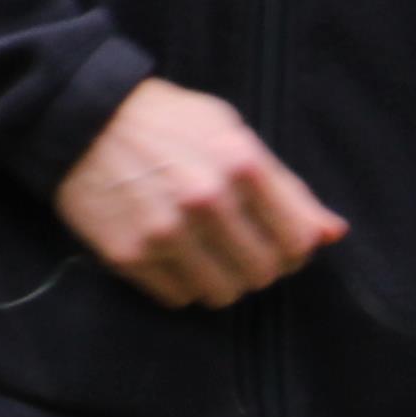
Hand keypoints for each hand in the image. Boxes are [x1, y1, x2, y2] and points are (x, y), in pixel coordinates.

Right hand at [52, 77, 345, 311]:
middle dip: (257, 265)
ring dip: (219, 279)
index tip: (276, 240)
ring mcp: (165, 233)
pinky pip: (177, 297)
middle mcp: (206, 201)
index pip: (297, 242)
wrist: (83, 118)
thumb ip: (286, 187)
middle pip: (262, 274)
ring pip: (222, 294)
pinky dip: (181, 283)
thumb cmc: (167, 121)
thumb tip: (332, 234)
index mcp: (240, 164)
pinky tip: (171, 252)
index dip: (293, 248)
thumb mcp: (231, 133)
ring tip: (203, 250)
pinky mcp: (129, 255)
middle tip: (237, 245)